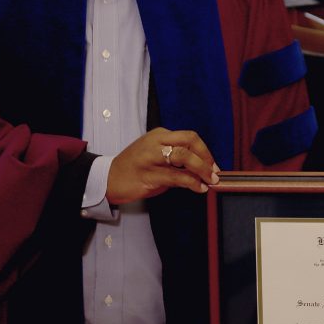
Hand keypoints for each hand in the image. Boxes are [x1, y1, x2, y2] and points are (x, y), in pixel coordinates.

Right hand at [106, 128, 220, 204]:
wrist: (108, 179)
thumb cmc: (134, 169)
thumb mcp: (156, 157)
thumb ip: (177, 160)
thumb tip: (202, 169)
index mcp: (159, 135)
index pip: (189, 137)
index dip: (205, 151)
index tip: (214, 165)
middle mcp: (155, 142)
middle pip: (189, 141)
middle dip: (206, 157)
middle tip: (215, 172)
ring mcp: (150, 157)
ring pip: (184, 157)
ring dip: (202, 169)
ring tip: (210, 181)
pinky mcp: (148, 174)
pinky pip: (176, 177)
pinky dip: (192, 182)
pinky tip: (199, 188)